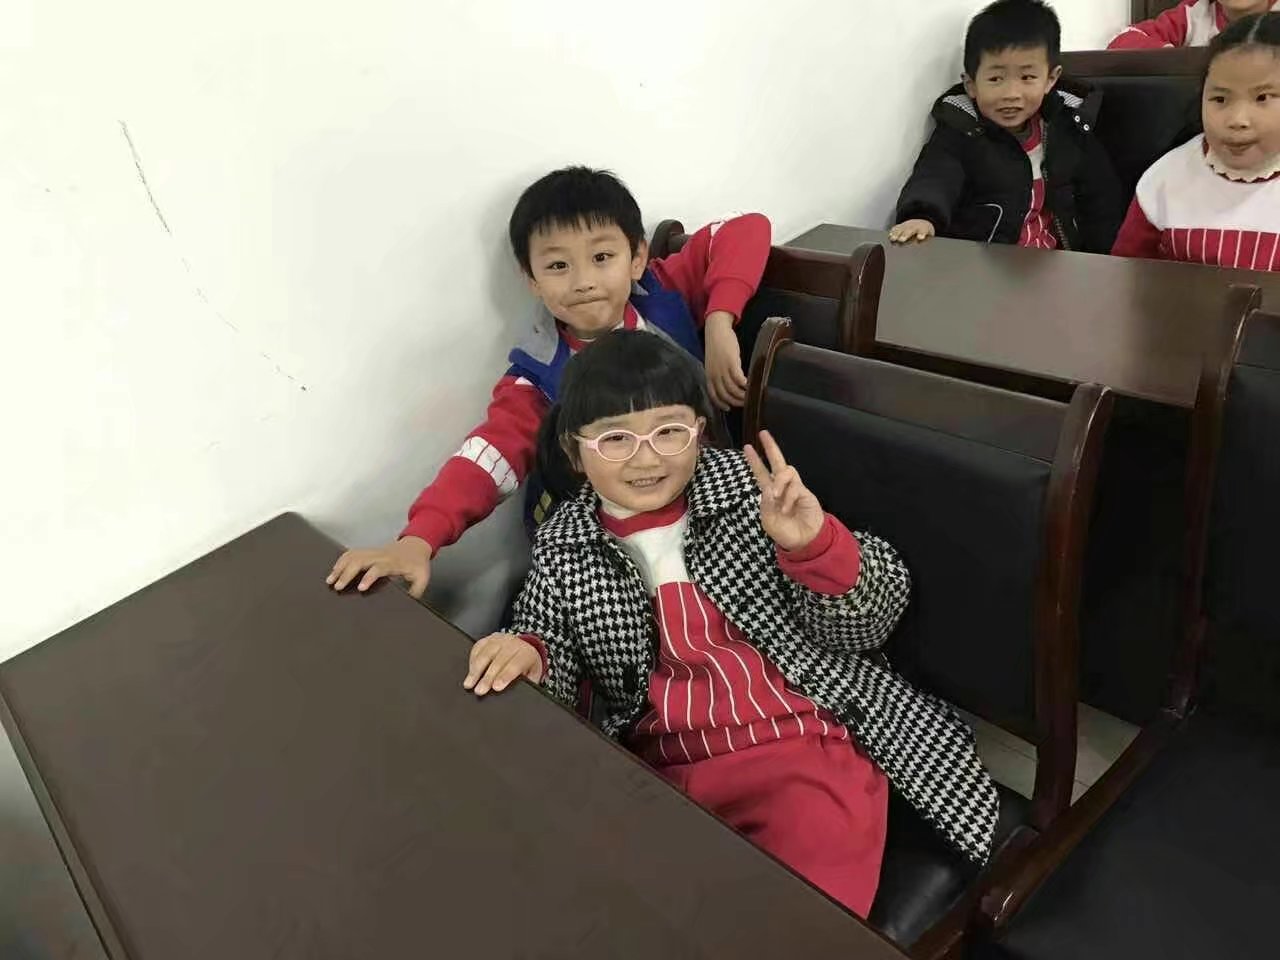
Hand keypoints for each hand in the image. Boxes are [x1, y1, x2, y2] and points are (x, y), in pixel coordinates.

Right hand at [327, 536, 432, 597]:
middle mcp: (381, 556)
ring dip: (340, 566)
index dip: (369, 577)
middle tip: (337, 586)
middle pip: (360, 560)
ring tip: (330, 580)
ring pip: (353, 555)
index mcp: (394, 563)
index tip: (360, 588)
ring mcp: (374, 552)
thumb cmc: (418, 564)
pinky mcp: (369, 551)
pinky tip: (335, 569)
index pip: (379, 568)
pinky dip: (342, 559)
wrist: (416, 545)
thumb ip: (415, 592)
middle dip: (347, 573)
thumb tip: (407, 605)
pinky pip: (353, 552)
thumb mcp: (422, 578)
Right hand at [463, 633, 543, 695]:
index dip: (505, 676)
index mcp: (526, 653)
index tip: (496, 687)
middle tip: (480, 690)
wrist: (524, 649)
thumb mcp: (532, 675)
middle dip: (487, 677)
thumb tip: (518, 695)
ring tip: (469, 684)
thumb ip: (526, 683)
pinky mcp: (488, 638)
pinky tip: (470, 671)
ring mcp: (500, 640)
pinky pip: (477, 648)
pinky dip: (472, 660)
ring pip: (485, 653)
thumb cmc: (527, 666)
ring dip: (476, 670)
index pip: (515, 664)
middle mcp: (513, 644)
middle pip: (498, 660)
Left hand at [704, 311, 747, 410]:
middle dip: (735, 402)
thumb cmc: (716, 346)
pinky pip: (739, 379)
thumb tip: (726, 384)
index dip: (721, 404)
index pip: (714, 395)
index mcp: (709, 376)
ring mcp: (723, 370)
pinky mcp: (732, 363)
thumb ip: (717, 374)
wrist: (716, 331)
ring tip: (751, 396)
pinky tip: (751, 385)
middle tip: (745, 403)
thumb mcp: (713, 363)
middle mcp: (715, 375)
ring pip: (733, 389)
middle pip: (725, 395)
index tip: (728, 408)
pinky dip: (746, 385)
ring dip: (743, 395)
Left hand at [744, 430, 825, 551]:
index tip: (747, 447)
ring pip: (787, 471)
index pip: (761, 473)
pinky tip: (786, 508)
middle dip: (771, 447)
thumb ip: (765, 505)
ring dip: (779, 481)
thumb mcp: (768, 521)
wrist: (804, 541)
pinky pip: (796, 487)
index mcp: (770, 493)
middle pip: (777, 462)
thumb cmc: (785, 532)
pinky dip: (788, 497)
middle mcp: (782, 487)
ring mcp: (795, 488)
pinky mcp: (806, 493)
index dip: (755, 461)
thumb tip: (767, 487)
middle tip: (763, 434)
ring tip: (775, 496)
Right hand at [888, 219, 935, 243]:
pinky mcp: (900, 226)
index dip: (922, 234)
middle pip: (910, 229)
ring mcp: (907, 225)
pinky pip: (896, 228)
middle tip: (902, 240)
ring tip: (893, 239)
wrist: (921, 223)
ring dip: (897, 234)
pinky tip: (890, 236)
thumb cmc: (924, 233)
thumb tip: (927, 256)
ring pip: (902, 228)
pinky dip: (893, 232)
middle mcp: (914, 226)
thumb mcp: (928, 238)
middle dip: (906, 234)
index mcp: (923, 229)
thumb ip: (927, 243)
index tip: (920, 237)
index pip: (923, 230)